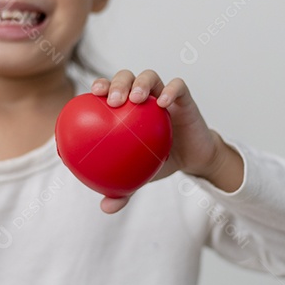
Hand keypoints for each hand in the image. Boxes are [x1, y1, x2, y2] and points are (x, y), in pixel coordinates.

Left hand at [90, 69, 241, 213]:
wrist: (194, 160)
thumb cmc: (161, 162)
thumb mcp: (139, 177)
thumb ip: (122, 190)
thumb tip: (105, 207)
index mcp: (126, 108)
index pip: (108, 89)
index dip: (98, 86)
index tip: (90, 96)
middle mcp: (143, 96)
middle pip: (126, 77)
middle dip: (116, 83)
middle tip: (111, 101)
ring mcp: (163, 94)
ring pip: (149, 76)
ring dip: (140, 83)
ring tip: (135, 99)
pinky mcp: (184, 98)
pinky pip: (178, 87)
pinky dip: (170, 91)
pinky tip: (162, 103)